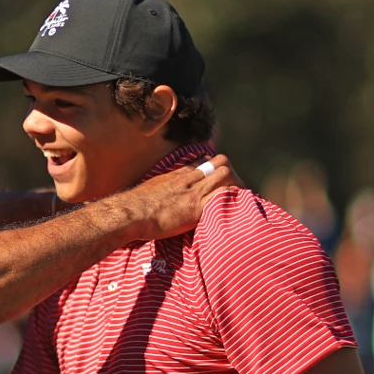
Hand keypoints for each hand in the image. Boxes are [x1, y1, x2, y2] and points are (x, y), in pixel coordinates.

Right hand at [122, 154, 239, 239]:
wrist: (133, 213)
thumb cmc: (137, 204)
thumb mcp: (152, 188)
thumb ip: (164, 186)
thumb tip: (163, 191)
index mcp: (178, 174)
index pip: (204, 161)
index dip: (214, 166)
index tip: (217, 175)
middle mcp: (190, 179)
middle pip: (219, 163)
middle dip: (230, 173)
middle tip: (233, 187)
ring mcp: (195, 192)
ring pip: (224, 175)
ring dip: (234, 184)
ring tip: (239, 195)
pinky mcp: (197, 208)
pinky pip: (222, 196)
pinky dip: (232, 198)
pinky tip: (237, 205)